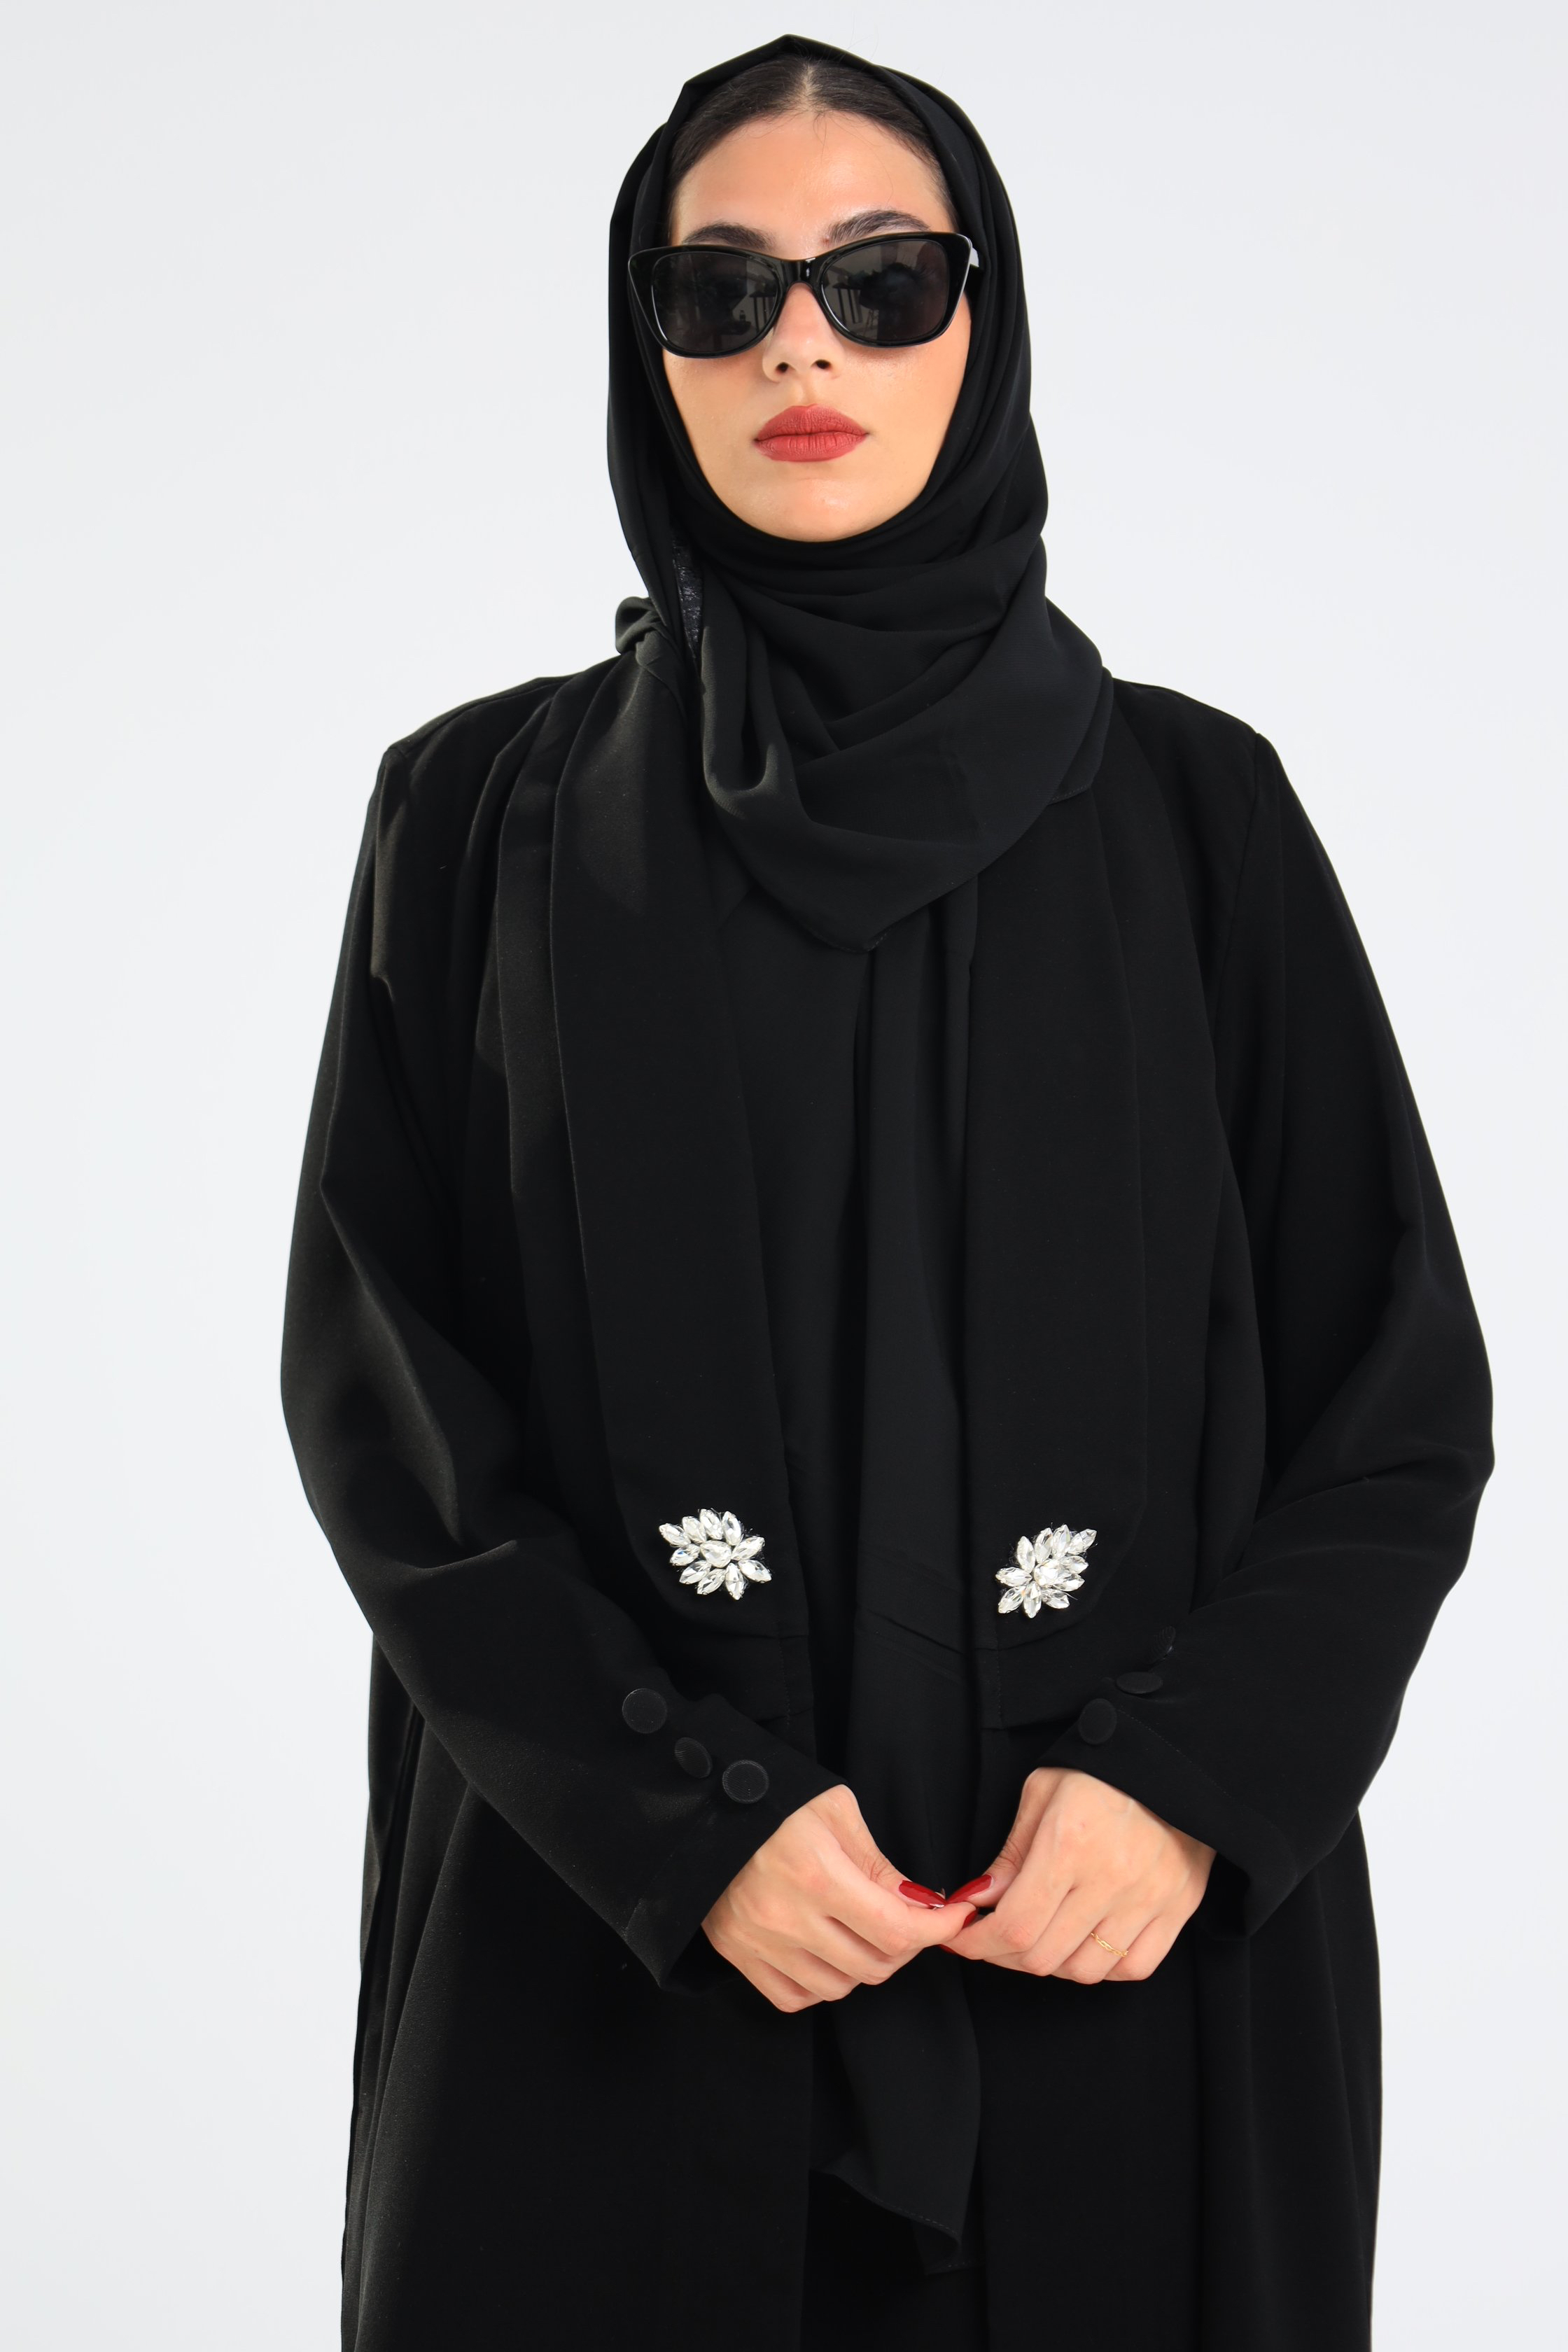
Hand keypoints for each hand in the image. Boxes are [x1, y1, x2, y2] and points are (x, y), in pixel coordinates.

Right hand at [703, 1785, 973, 2012]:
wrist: (705, 1808)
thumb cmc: (776, 1801)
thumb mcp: (835, 1811)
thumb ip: (878, 1864)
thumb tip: (920, 1904)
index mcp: (817, 1874)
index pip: (897, 1929)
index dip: (937, 1929)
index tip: (953, 1917)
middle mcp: (787, 1918)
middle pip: (874, 1964)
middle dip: (906, 1945)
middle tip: (910, 1919)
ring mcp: (759, 1942)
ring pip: (839, 1987)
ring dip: (865, 1965)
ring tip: (865, 1932)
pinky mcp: (737, 1954)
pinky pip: (795, 1997)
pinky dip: (821, 1983)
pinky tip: (827, 1953)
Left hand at [950, 1767, 1213, 1982]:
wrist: (1170, 1759)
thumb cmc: (1099, 1771)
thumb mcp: (1042, 1793)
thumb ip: (1011, 1855)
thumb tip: (980, 1902)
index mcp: (1068, 1843)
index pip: (1014, 1925)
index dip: (977, 1942)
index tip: (961, 1937)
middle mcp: (1110, 1878)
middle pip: (1044, 1956)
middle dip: (1003, 1954)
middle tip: (992, 1937)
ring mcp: (1149, 1899)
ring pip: (1086, 1970)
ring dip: (1053, 1963)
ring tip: (1042, 1936)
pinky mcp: (1178, 1908)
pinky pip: (1134, 1967)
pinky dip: (1104, 1967)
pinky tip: (1088, 1943)